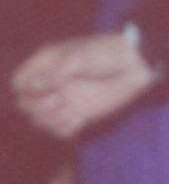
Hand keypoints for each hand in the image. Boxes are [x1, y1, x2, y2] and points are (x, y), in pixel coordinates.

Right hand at [12, 33, 155, 138]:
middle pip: (24, 106)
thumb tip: (33, 86)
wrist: (136, 64)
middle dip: (37, 107)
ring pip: (39, 121)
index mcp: (47, 62)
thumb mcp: (81, 56)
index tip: (44, 87)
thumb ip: (57, 71)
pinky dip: (65, 128)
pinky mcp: (78, 114)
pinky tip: (80, 117)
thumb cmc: (108, 52)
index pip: (19, 82)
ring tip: (72, 110)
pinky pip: (60, 131)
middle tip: (59, 98)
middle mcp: (51, 83)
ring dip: (51, 120)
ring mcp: (64, 99)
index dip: (25, 88)